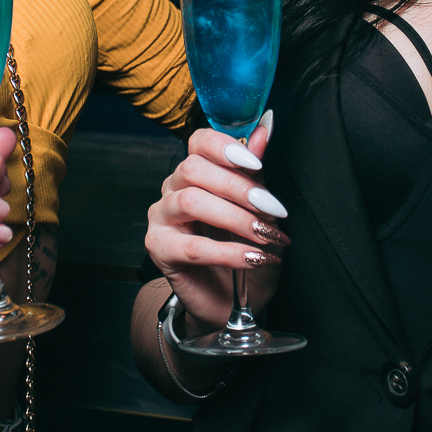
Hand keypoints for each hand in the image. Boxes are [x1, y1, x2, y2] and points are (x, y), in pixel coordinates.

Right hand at [143, 111, 287, 332]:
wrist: (232, 300)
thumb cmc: (245, 249)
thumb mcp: (259, 211)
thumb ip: (255, 172)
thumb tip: (264, 131)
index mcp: (195, 172)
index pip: (199, 142)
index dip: (225, 147)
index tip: (256, 164)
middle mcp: (173, 188)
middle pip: (194, 169)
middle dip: (238, 187)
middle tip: (273, 209)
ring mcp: (161, 218)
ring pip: (191, 201)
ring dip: (236, 218)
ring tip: (266, 236)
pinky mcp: (159, 249)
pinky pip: (192, 246)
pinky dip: (228, 251)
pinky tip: (253, 257)